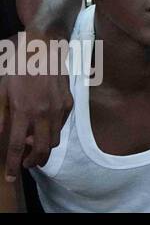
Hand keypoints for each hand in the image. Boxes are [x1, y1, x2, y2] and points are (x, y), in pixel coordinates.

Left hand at [0, 37, 71, 179]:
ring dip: (44, 148)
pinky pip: (61, 126)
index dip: (12, 165)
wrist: (44, 47)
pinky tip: (43, 125)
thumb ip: (1, 116)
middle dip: (33, 162)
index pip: (16, 146)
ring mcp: (58, 108)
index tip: (10, 177)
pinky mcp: (69, 103)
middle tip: (25, 164)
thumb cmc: (18, 68)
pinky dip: (52, 132)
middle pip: (41, 149)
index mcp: (23, 111)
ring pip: (54, 140)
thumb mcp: (2, 91)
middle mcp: (43, 113)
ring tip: (33, 144)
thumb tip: (1, 136)